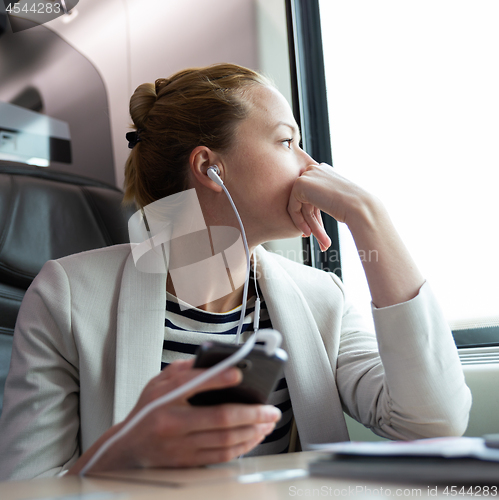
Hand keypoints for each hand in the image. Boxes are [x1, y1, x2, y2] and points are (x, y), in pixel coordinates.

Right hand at [69, 360, 280, 473]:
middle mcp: (171, 423)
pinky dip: (242, 446)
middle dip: (252, 413)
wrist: (126, 449)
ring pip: (225, 439)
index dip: (220, 378)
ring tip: (268, 422)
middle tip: (271, 409)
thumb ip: (184, 370)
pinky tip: (254, 437)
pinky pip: (221, 455)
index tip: (240, 373)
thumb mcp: (158, 383)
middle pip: (220, 417)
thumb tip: (214, 360)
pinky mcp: (186, 462)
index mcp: (164, 398)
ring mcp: (179, 446)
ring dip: (252, 431)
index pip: (194, 384)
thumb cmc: (147, 410)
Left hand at [288, 163, 423, 306]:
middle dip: (310, 221)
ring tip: (319, 242)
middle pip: (305, 200)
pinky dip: (299, 221)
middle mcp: (314, 169)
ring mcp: (307, 175)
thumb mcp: (335, 199)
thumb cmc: (354, 207)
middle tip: (313, 237)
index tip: (313, 231)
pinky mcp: (300, 184)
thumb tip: (307, 207)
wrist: (359, 206)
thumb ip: (322, 198)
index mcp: (323, 171)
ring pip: (300, 206)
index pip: (311, 194)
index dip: (312, 214)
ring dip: (308, 225)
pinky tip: (308, 233)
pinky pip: (293, 207)